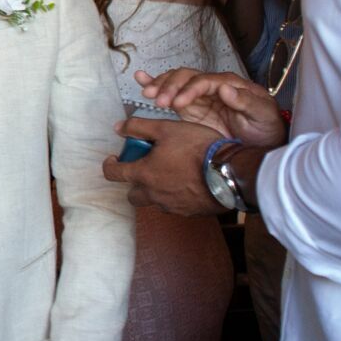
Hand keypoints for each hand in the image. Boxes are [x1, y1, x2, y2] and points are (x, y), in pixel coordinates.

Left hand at [101, 117, 224, 214]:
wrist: (230, 172)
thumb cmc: (197, 148)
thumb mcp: (167, 128)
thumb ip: (139, 127)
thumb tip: (118, 127)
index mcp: (144, 174)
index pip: (113, 174)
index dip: (109, 165)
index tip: (114, 158)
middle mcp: (154, 194)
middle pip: (132, 195)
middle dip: (134, 183)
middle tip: (145, 168)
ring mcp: (172, 206)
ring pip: (154, 201)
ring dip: (155, 190)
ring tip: (169, 173)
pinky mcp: (189, 212)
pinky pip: (175, 206)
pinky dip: (175, 195)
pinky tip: (187, 182)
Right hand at [135, 68, 286, 147]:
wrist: (263, 146)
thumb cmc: (265, 128)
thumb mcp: (262, 115)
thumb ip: (245, 101)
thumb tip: (224, 87)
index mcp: (229, 84)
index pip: (204, 80)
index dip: (190, 89)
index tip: (178, 103)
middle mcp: (211, 86)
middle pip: (186, 77)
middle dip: (170, 86)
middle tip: (159, 101)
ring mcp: (199, 96)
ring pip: (176, 81)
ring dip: (160, 85)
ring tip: (147, 94)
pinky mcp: (190, 108)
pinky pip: (171, 93)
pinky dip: (155, 83)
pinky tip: (141, 79)